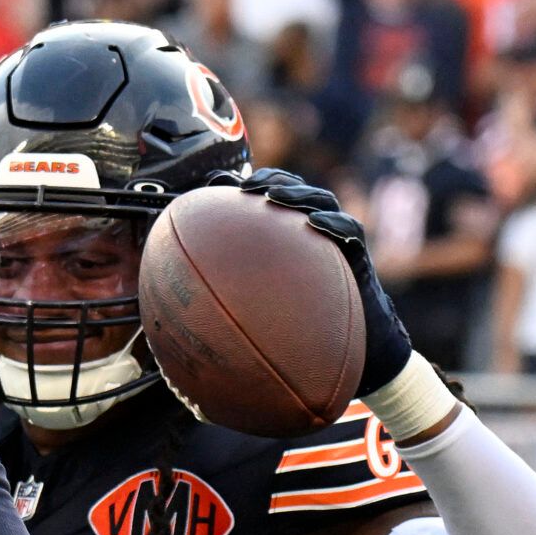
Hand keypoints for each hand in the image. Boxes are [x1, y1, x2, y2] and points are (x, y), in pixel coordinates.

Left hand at [206, 168, 413, 394]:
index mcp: (287, 240)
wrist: (354, 354)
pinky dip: (334, 224)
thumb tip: (176, 309)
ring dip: (299, 194)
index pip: (266, 201)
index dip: (242, 187)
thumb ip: (230, 300)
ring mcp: (337, 242)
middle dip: (270, 181)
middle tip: (244, 186)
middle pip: (293, 192)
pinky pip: (350, 234)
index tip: (215, 184)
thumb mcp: (260, 315)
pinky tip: (315, 223)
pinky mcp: (359, 257)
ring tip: (274, 196)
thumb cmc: (303, 334)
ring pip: (322, 202)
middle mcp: (312, 234)